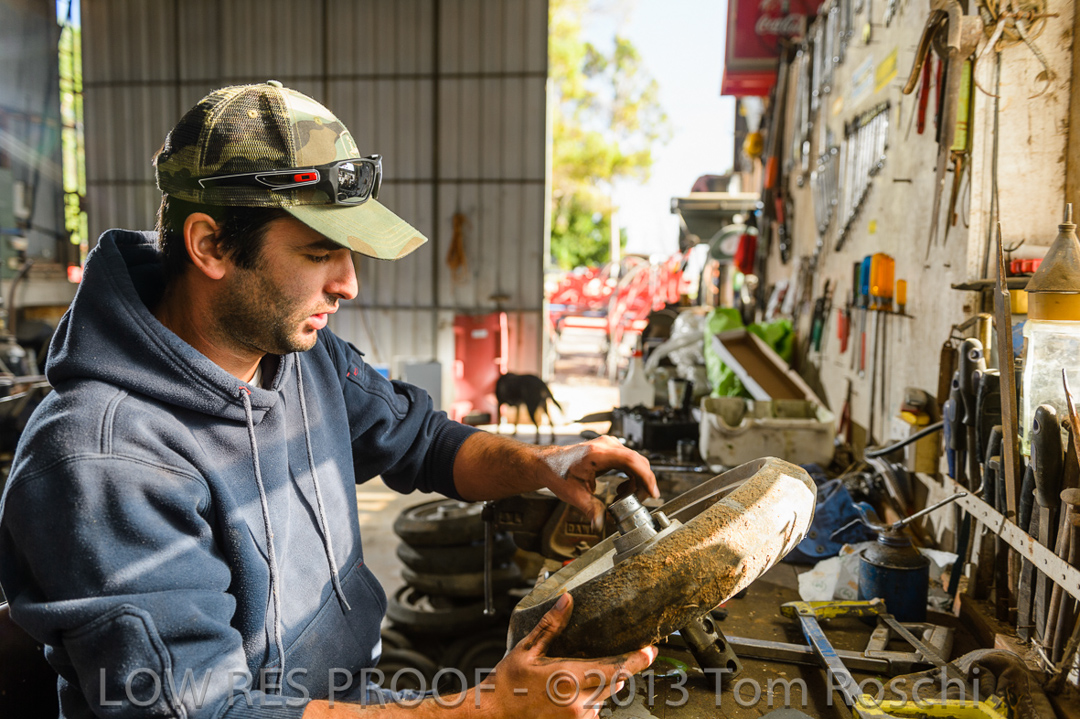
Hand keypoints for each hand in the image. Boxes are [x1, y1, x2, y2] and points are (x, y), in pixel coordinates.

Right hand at [475, 593, 656, 718]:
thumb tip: (567, 600)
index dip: (636, 660)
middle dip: (616, 670)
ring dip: (598, 687)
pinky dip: (588, 703)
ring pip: (603, 699)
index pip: (614, 668)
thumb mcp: (527, 650)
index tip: (650, 650)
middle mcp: (578, 702)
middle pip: (614, 683)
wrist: (492, 715)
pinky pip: (592, 713)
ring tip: (573, 680)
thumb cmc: (507, 683)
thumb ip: (551, 626)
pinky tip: (568, 696)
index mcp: (568, 678)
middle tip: (610, 659)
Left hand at [536, 436, 657, 529]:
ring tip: (623, 499)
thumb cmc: (558, 472)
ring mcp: (609, 446)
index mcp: (598, 453)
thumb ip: (590, 509)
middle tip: (637, 502)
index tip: (653, 492)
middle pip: (637, 463)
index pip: (631, 461)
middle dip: (642, 485)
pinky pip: (629, 463)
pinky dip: (630, 478)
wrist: (548, 463)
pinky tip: (621, 490)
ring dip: (636, 483)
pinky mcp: (611, 450)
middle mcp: (607, 446)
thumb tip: (600, 524)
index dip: (646, 477)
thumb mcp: (574, 494)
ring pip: (636, 464)